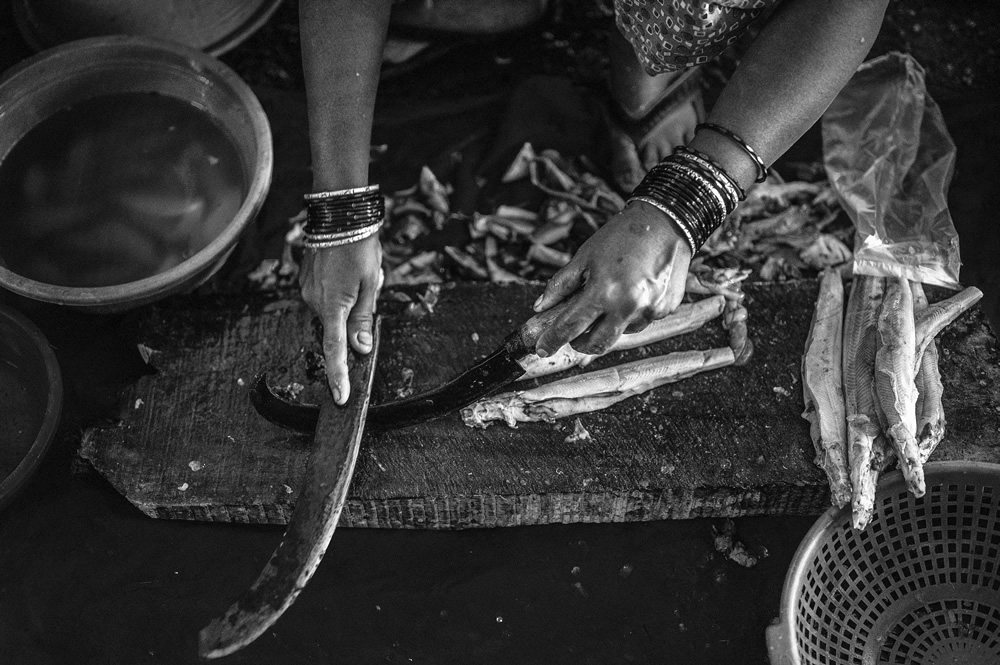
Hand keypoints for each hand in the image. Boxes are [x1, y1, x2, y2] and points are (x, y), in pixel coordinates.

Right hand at [299, 235, 382, 404]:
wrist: (339, 215)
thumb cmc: (359, 247)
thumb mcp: (371, 284)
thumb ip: (364, 318)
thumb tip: (360, 348)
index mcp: (333, 305)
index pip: (335, 349)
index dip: (338, 375)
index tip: (341, 397)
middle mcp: (314, 302)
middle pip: (336, 328)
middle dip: (352, 319)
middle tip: (368, 289)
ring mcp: (307, 292)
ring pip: (331, 312)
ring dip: (346, 303)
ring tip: (359, 274)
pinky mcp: (305, 283)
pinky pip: (324, 299)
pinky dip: (337, 294)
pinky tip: (346, 272)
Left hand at [532, 201, 691, 356]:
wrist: (666, 222)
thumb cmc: (622, 235)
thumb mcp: (584, 256)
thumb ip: (560, 285)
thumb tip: (540, 306)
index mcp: (604, 291)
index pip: (570, 327)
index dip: (552, 341)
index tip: (542, 349)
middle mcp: (628, 306)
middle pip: (596, 344)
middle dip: (580, 343)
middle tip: (574, 332)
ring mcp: (650, 310)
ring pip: (620, 334)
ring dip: (607, 325)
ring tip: (609, 298)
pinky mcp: (665, 309)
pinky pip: (640, 322)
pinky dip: (629, 315)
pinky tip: (631, 292)